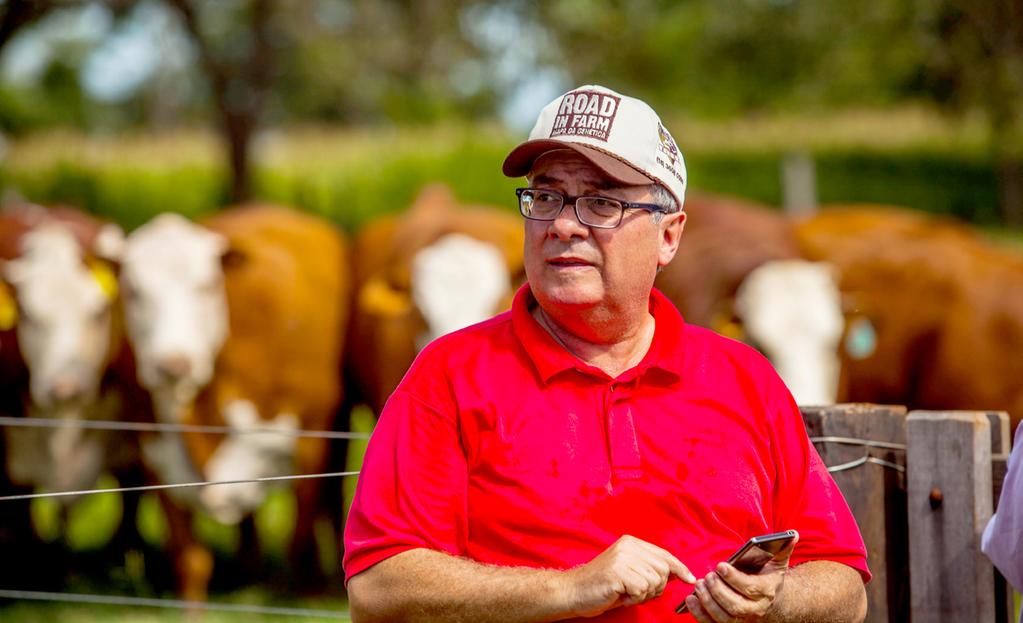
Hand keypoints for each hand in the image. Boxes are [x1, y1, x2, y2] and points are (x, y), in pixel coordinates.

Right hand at [561, 535, 695, 617]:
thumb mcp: (628, 572)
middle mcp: (628, 546)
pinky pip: (641, 590)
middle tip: (636, 592)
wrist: (573, 591)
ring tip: (625, 592)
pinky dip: (633, 599)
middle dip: (656, 587)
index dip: (679, 568)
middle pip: (663, 570)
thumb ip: (649, 569)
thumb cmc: (602, 586)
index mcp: (631, 542)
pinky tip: (619, 595)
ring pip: (654, 581)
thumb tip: (678, 574)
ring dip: (642, 594)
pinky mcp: (618, 572)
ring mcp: (623, 557)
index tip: (690, 578)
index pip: (664, 554)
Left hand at [683, 538, 796, 621]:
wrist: (771, 600)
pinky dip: (700, 614)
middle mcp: (755, 609)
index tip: (720, 566)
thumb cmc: (769, 576)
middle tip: (707, 576)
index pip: (750, 588)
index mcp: (766, 591)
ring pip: (724, 618)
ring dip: (708, 602)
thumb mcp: (778, 561)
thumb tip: (792, 534)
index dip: (734, 578)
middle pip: (736, 606)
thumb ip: (783, 548)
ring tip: (698, 585)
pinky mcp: (729, 622)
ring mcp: (742, 619)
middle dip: (719, 591)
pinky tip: (690, 600)